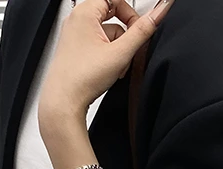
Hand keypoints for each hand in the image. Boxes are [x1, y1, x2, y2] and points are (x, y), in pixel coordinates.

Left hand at [38, 0, 170, 125]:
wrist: (65, 101)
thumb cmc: (82, 77)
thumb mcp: (120, 53)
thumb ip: (141, 32)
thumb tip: (157, 14)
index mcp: (85, 12)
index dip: (131, 14)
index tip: (140, 29)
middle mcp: (77, 20)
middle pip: (112, 16)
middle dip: (125, 35)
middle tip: (129, 50)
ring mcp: (75, 35)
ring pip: (107, 33)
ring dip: (118, 48)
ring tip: (117, 66)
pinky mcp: (76, 50)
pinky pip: (99, 44)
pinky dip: (108, 55)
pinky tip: (109, 70)